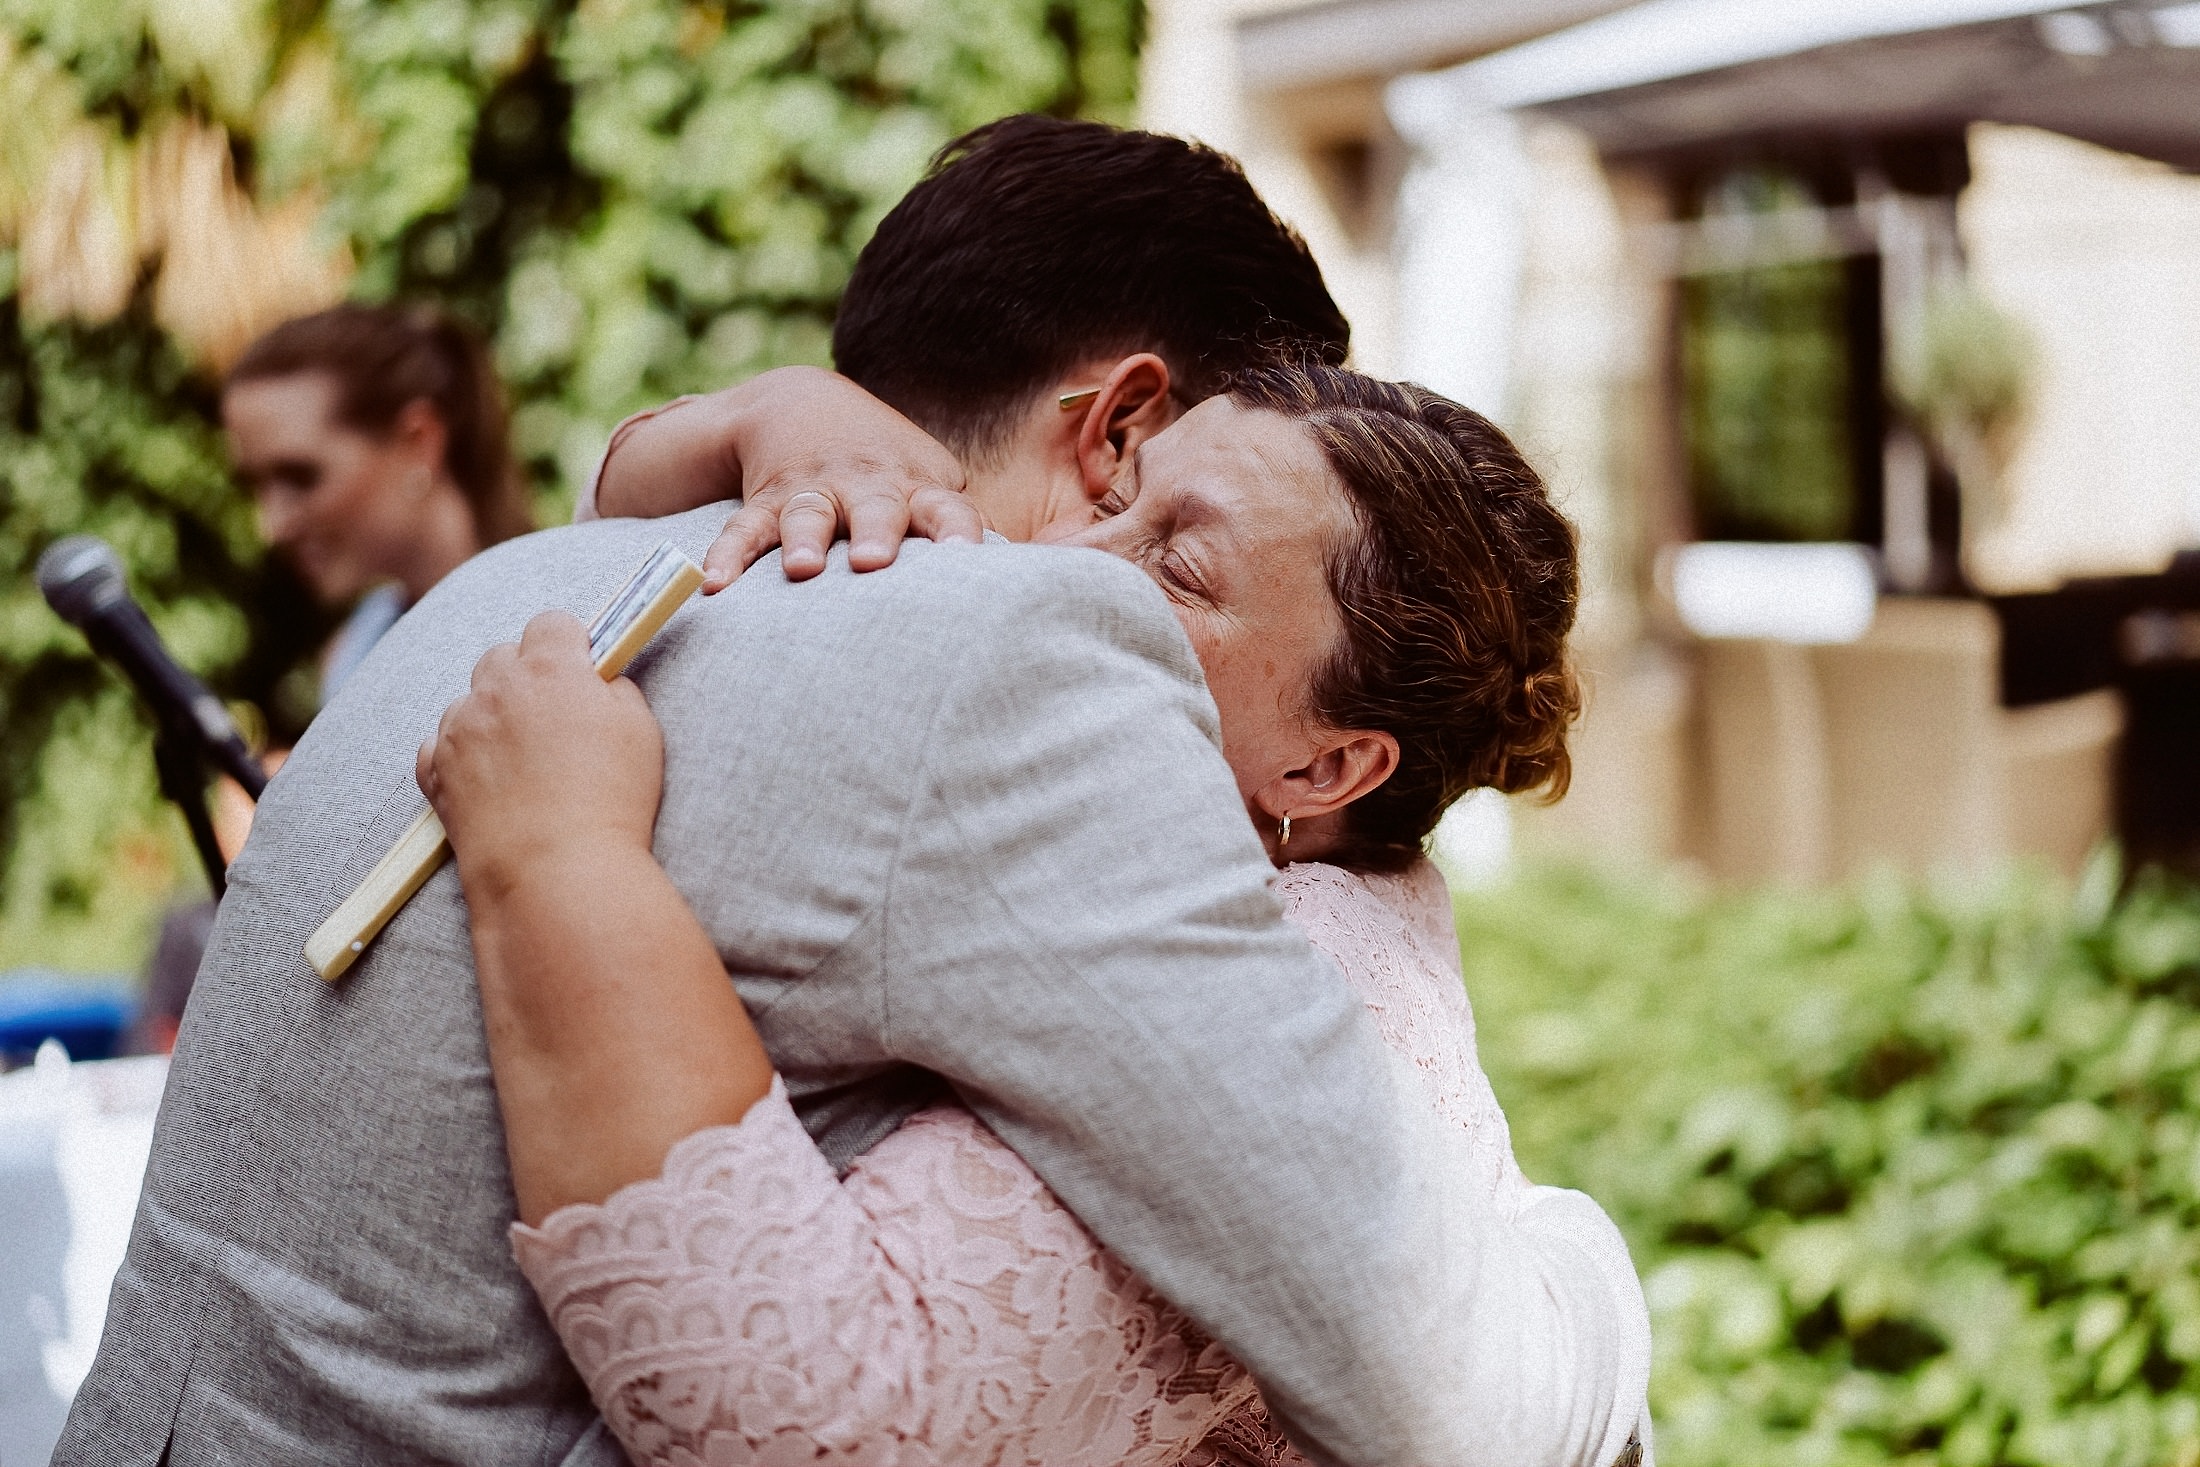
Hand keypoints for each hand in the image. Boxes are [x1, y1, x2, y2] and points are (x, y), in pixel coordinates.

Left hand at [417, 612, 663, 901]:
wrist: (556, 872)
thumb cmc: (610, 800)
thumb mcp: (640, 730)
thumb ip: (615, 690)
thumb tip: (599, 682)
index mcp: (550, 667)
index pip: (552, 623)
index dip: (570, 645)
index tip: (583, 670)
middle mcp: (496, 687)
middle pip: (502, 655)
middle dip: (526, 676)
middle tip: (555, 719)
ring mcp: (458, 728)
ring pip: (470, 701)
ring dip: (492, 717)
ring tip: (524, 763)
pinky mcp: (435, 770)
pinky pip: (439, 744)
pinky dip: (460, 755)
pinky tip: (491, 782)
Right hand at [592, 367, 983, 589]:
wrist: (802, 402)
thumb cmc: (888, 467)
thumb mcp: (931, 482)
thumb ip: (964, 529)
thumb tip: (1030, 586)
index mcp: (916, 488)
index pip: (947, 511)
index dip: (958, 532)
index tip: (968, 558)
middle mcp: (867, 487)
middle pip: (876, 509)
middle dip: (876, 533)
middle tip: (874, 562)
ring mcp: (814, 489)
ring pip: (807, 514)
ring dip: (803, 539)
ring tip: (800, 568)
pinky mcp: (765, 499)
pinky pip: (742, 529)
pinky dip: (726, 556)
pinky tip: (715, 584)